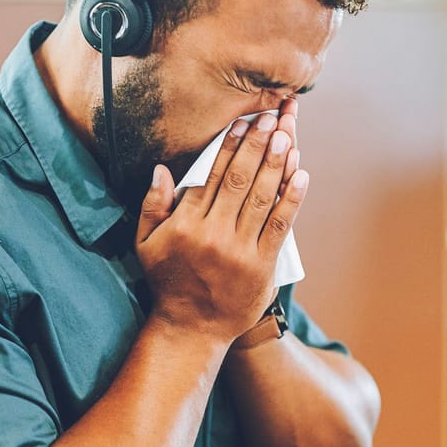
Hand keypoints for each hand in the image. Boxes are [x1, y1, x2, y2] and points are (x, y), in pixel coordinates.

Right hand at [135, 110, 307, 342]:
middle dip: (256, 145)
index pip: (211, 175)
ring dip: (276, 164)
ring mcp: (239, 251)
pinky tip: (301, 174)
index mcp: (186, 224)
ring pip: (261, 198)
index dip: (229, 145)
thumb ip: (152, 206)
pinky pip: (279, 226)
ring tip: (287, 135)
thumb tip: (161, 169)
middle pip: (239, 180)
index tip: (243, 121)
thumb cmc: (169, 281)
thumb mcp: (145, 244)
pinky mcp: (261, 266)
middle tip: (271, 117)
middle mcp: (213, 234)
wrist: (192, 329)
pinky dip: (291, 199)